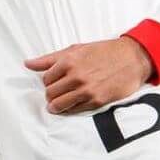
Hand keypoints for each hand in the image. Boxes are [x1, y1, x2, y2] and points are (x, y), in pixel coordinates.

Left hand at [25, 37, 152, 113]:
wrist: (132, 58)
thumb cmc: (104, 52)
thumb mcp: (76, 50)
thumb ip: (50, 59)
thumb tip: (28, 64)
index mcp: (68, 61)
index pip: (45, 79)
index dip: (48, 82)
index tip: (54, 82)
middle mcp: (75, 76)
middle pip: (50, 93)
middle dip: (51, 94)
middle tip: (57, 93)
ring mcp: (86, 90)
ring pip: (59, 104)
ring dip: (56, 105)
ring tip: (58, 103)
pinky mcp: (96, 101)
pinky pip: (75, 110)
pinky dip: (70, 109)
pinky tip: (73, 104)